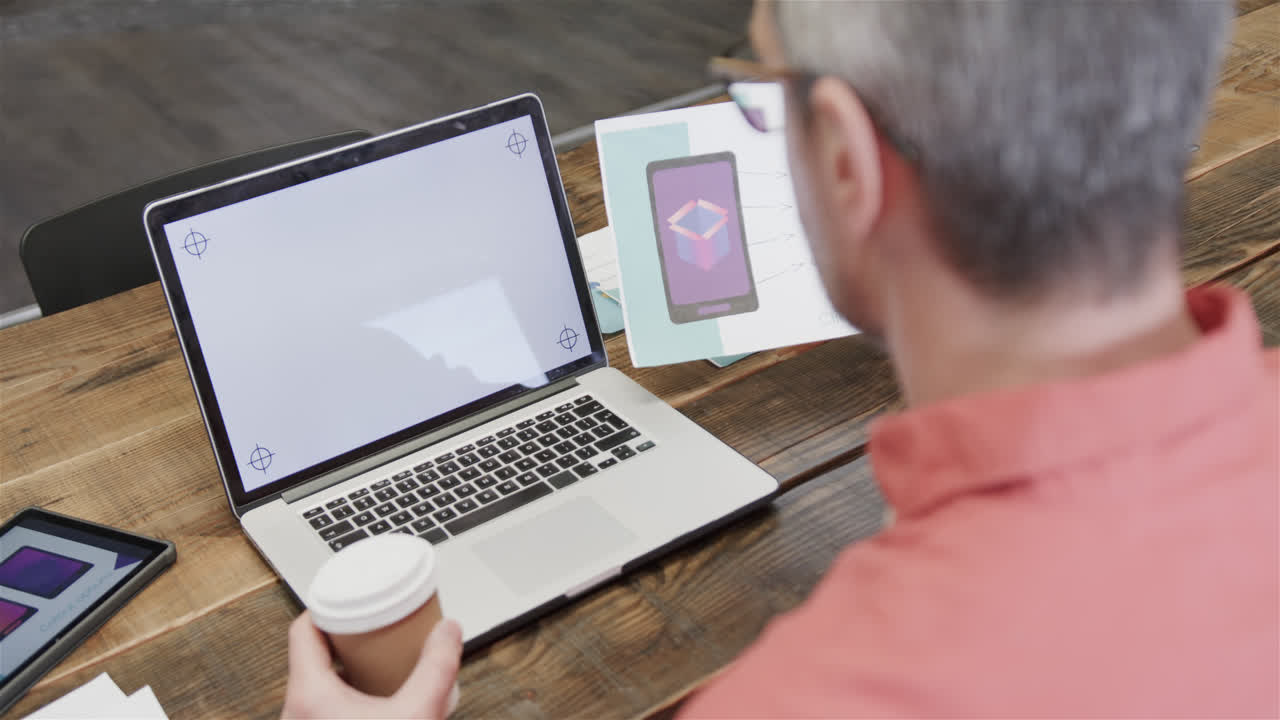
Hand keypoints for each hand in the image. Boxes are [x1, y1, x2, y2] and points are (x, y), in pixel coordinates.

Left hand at [282, 610, 462, 718]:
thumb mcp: (420, 713)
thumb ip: (438, 668)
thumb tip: (449, 630)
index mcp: (309, 696)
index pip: (303, 630)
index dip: (328, 605)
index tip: (352, 594)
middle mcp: (295, 714)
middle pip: (310, 656)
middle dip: (344, 636)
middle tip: (373, 623)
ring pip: (316, 686)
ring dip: (344, 668)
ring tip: (376, 658)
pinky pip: (322, 710)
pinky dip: (344, 696)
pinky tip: (371, 699)